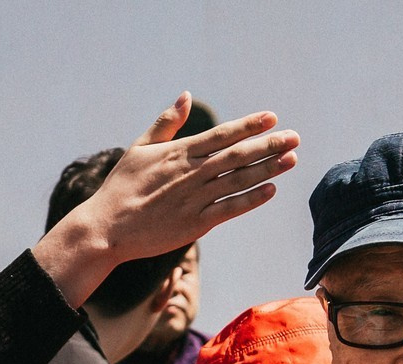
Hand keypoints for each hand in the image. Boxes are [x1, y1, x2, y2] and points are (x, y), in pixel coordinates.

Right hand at [32, 92, 299, 308]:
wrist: (107, 228)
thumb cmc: (121, 187)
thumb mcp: (139, 147)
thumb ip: (166, 124)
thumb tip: (186, 97)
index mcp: (179, 153)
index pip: (222, 135)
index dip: (248, 126)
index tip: (271, 117)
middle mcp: (191, 174)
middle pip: (237, 155)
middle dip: (268, 145)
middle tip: (294, 137)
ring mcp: (195, 200)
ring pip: (238, 180)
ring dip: (267, 169)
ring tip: (291, 159)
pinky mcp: (195, 224)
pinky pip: (229, 209)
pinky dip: (250, 199)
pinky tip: (270, 190)